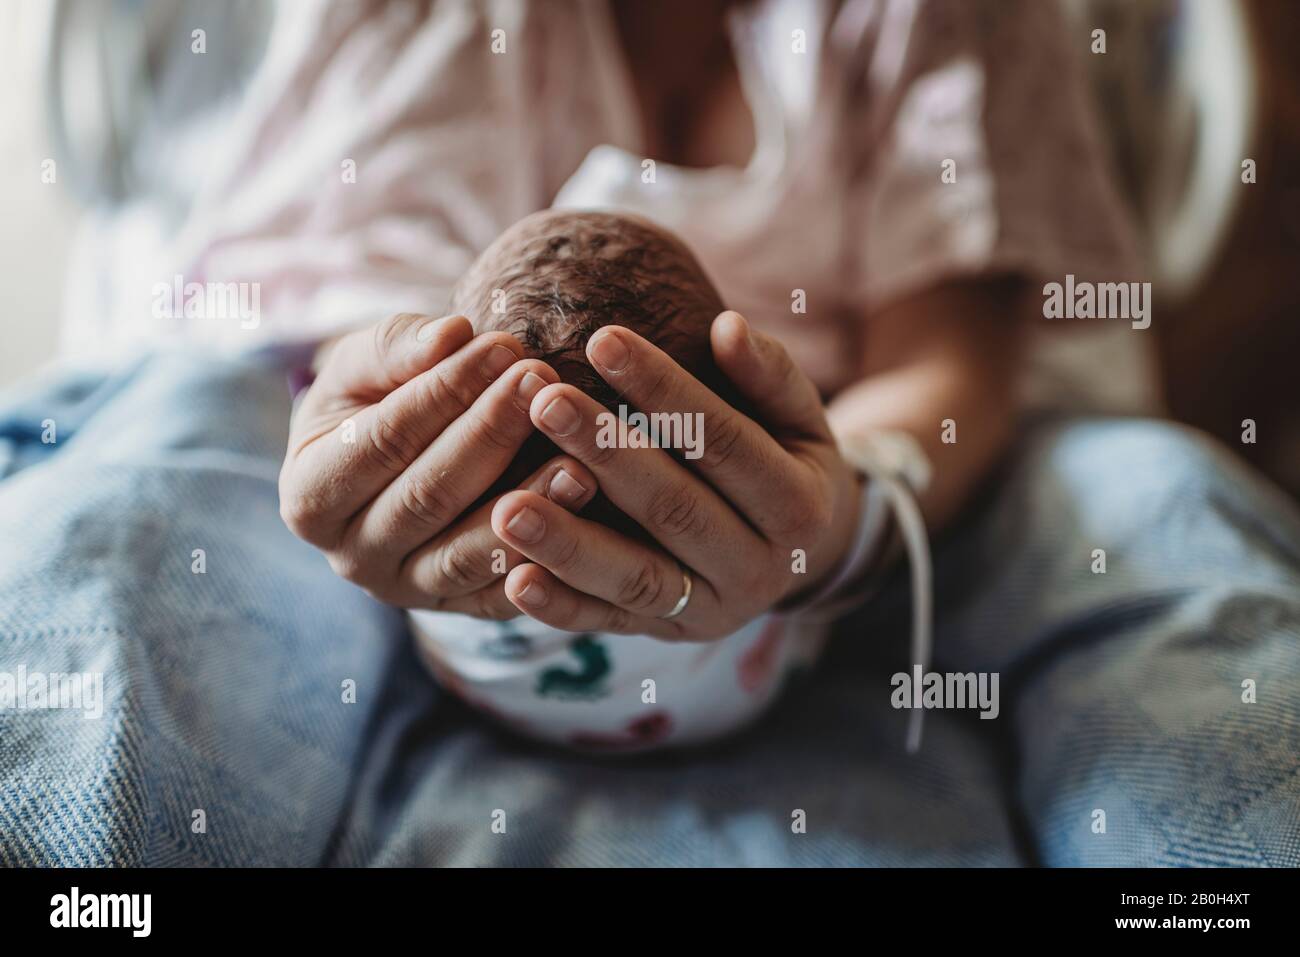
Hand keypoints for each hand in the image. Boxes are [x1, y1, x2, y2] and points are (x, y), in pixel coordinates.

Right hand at [278, 313, 598, 616]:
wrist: (395, 459)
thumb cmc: (377, 399)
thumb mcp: (367, 365)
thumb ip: (400, 346)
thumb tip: (452, 335)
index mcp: (309, 495)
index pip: (381, 440)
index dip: (444, 392)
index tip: (502, 346)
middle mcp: (350, 555)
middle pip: (427, 497)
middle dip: (491, 433)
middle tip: (546, 382)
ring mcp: (405, 591)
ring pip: (467, 553)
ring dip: (528, 502)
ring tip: (580, 456)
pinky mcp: (459, 612)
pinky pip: (504, 596)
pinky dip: (545, 561)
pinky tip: (587, 514)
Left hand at [490, 311, 861, 639]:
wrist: (802, 557)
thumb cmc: (785, 461)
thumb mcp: (798, 420)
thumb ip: (769, 376)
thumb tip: (729, 326)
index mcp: (799, 506)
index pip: (722, 441)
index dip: (664, 391)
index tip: (602, 339)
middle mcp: (760, 568)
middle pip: (675, 509)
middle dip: (606, 456)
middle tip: (543, 403)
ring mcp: (711, 610)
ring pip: (637, 578)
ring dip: (569, 544)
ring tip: (507, 505)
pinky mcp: (666, 634)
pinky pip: (609, 624)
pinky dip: (561, 607)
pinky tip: (514, 580)